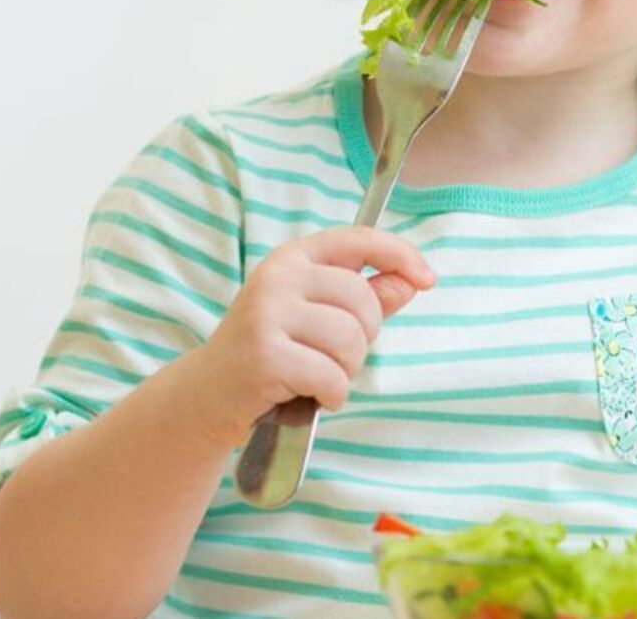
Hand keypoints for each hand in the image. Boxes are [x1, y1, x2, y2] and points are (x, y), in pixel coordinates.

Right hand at [186, 225, 434, 446]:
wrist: (208, 394)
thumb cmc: (271, 351)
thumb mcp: (319, 316)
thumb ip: (366, 296)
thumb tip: (412, 280)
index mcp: (294, 258)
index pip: (358, 239)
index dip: (400, 254)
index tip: (428, 279)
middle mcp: (278, 277)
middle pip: (362, 300)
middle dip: (365, 338)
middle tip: (336, 357)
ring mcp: (266, 314)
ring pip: (350, 340)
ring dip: (347, 370)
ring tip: (320, 376)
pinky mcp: (264, 355)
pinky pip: (331, 375)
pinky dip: (332, 394)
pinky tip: (311, 395)